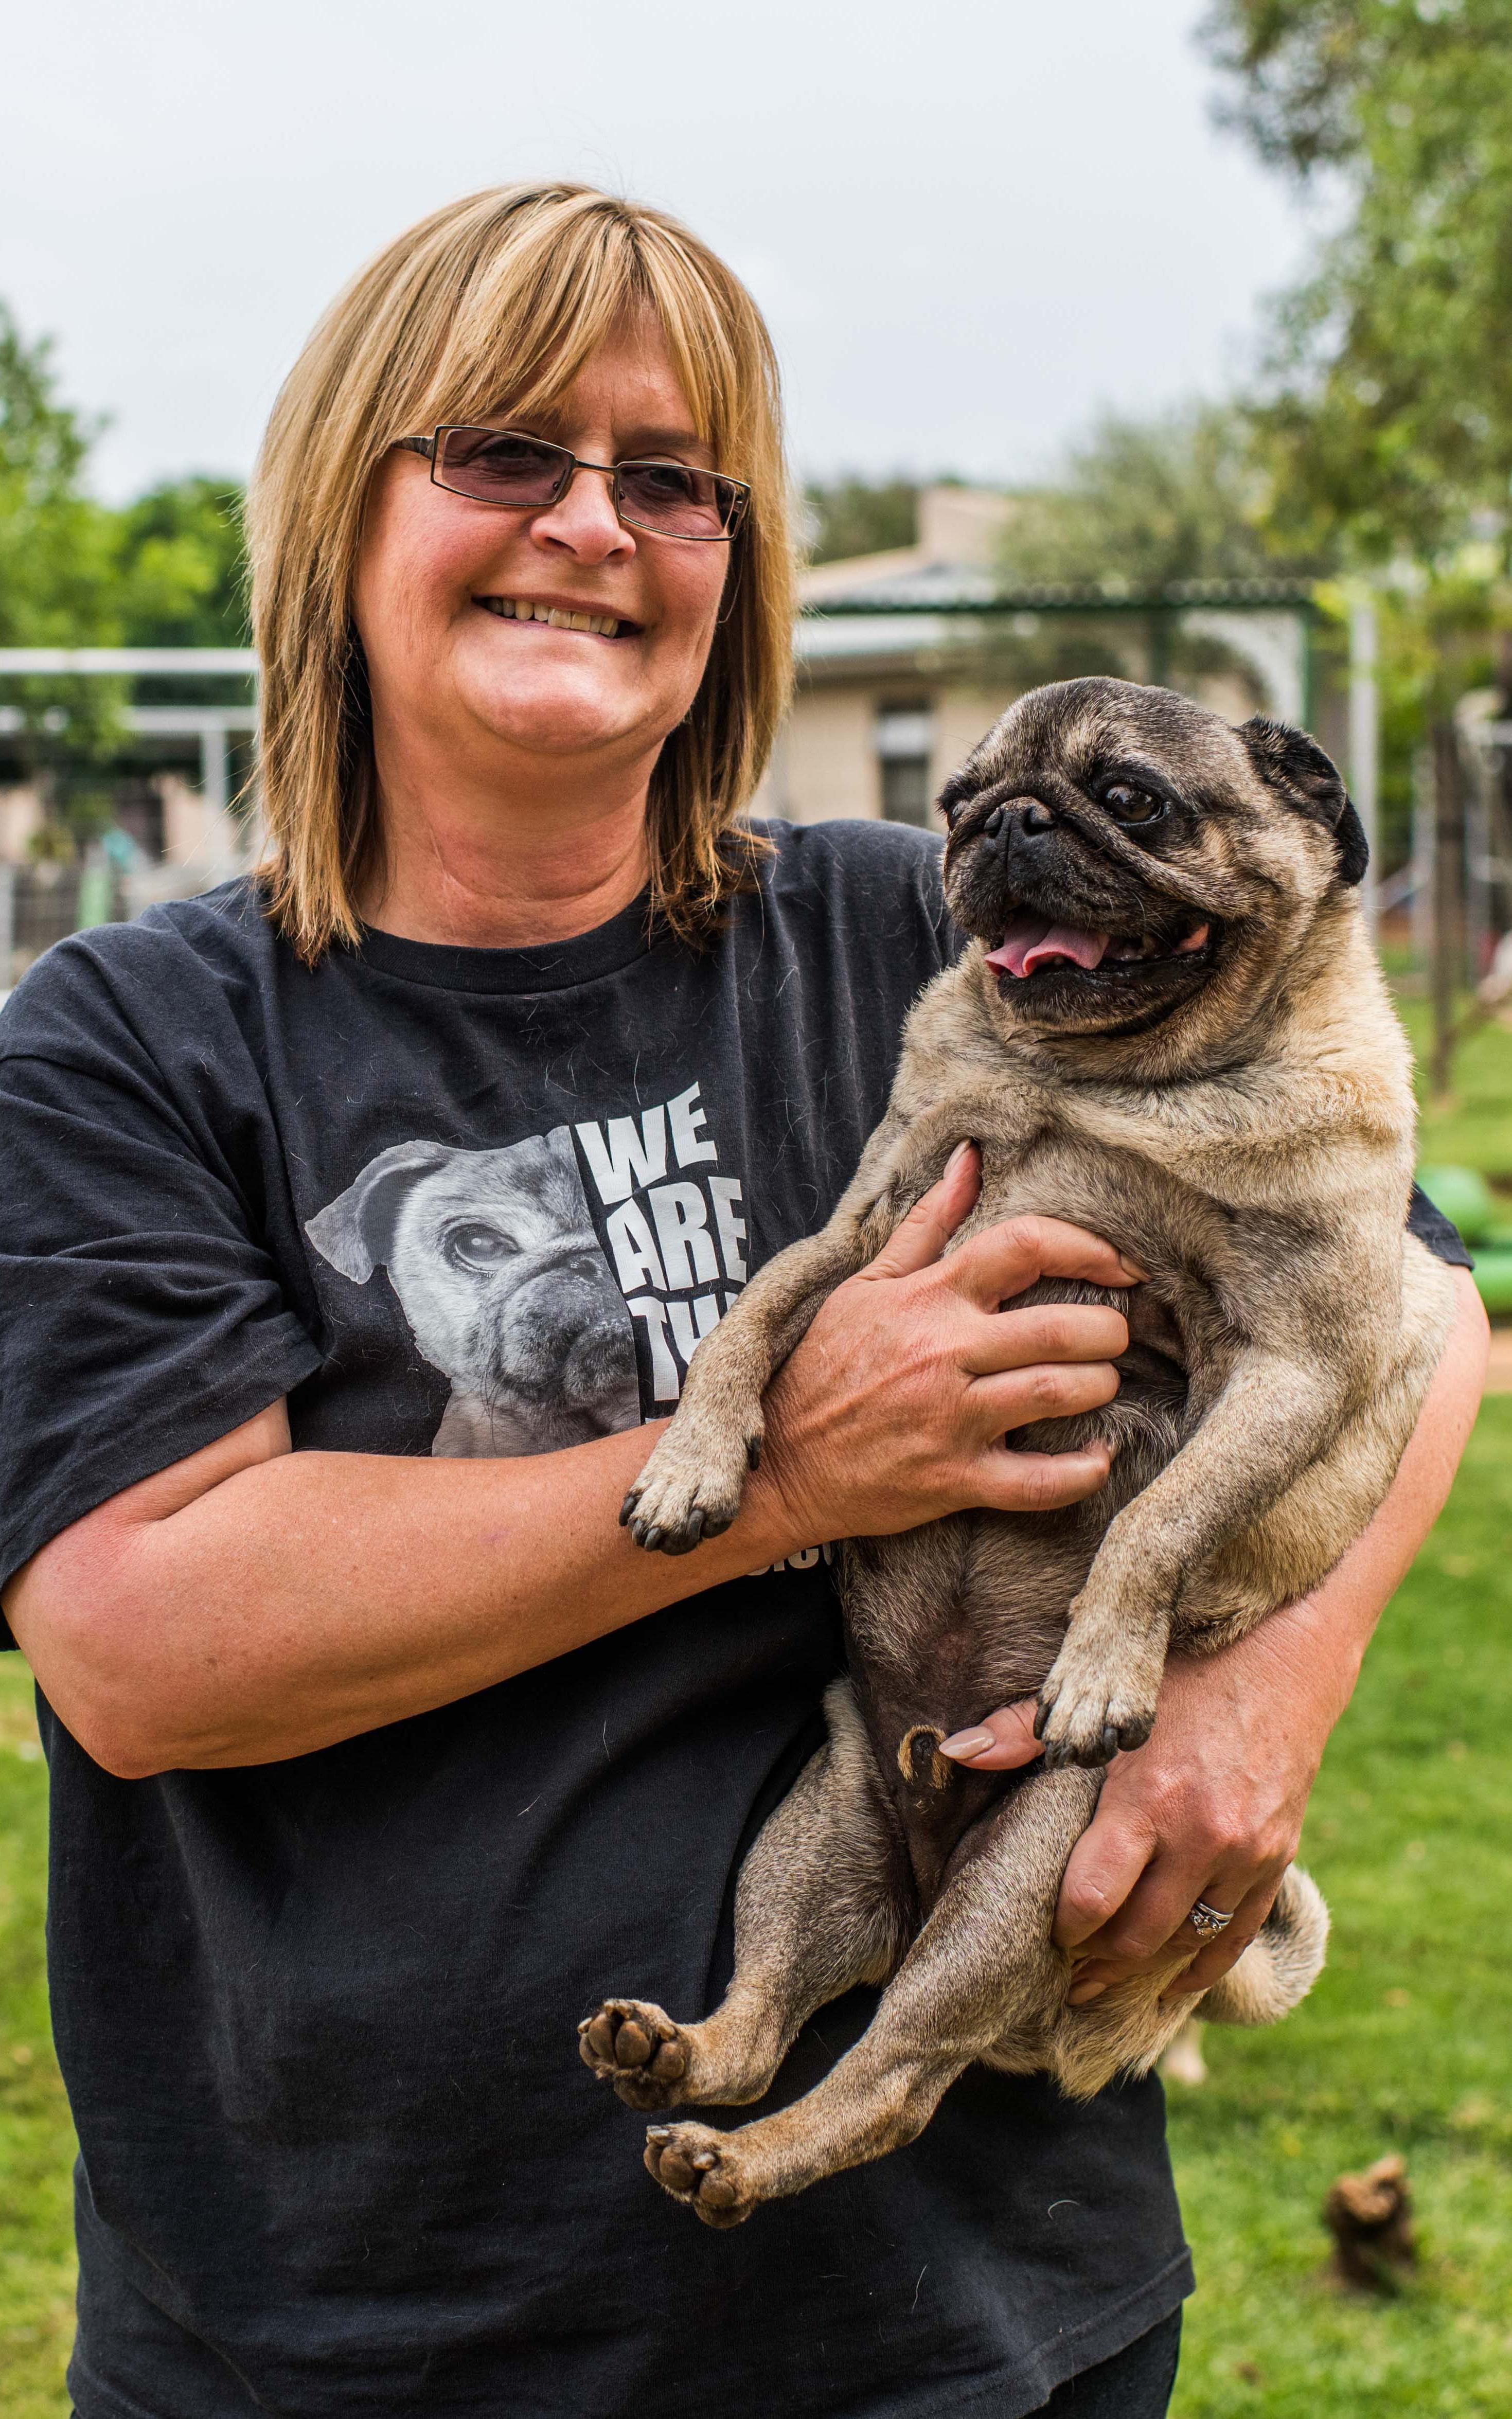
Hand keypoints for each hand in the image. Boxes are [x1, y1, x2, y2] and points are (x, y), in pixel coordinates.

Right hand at [763, 1143, 1141, 1544]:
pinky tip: (1098, 1458)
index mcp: (929, 1297)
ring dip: (1100, 1387)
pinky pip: (1038, 1482)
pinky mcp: (954, 1480)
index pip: (1024, 1246)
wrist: (779, 1461)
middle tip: (1115, 1335)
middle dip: (1109, 1330)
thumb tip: (969, 1159)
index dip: (1088, 1248)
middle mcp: (945, 1353)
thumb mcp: (866, 1286)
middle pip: (1060, 1327)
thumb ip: (926, 1224)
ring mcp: (951, 1419)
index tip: (1122, 1266)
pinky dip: (1082, 1472)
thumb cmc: (825, 1367)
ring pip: (1058, 1394)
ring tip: (1101, 1384)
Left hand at [939, 1615, 1340, 1997]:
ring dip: (1143, 1969)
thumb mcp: (1106, 1693)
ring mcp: (1246, 1855)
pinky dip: (1201, 1967)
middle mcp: (1201, 1836)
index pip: (1092, 1897)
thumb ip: (1026, 1730)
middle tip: (1068, 1972)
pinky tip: (1172, 1981)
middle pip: (1137, 1936)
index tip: (1046, 1929)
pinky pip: (1236, 1937)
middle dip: (1097, 1962)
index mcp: (1148, 1797)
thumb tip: (956, 1752)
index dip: (1063, 1927)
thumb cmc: (1183, 1671)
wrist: (1285, 1659)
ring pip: (1185, 1943)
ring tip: (1105, 1979)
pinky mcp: (1277, 1861)